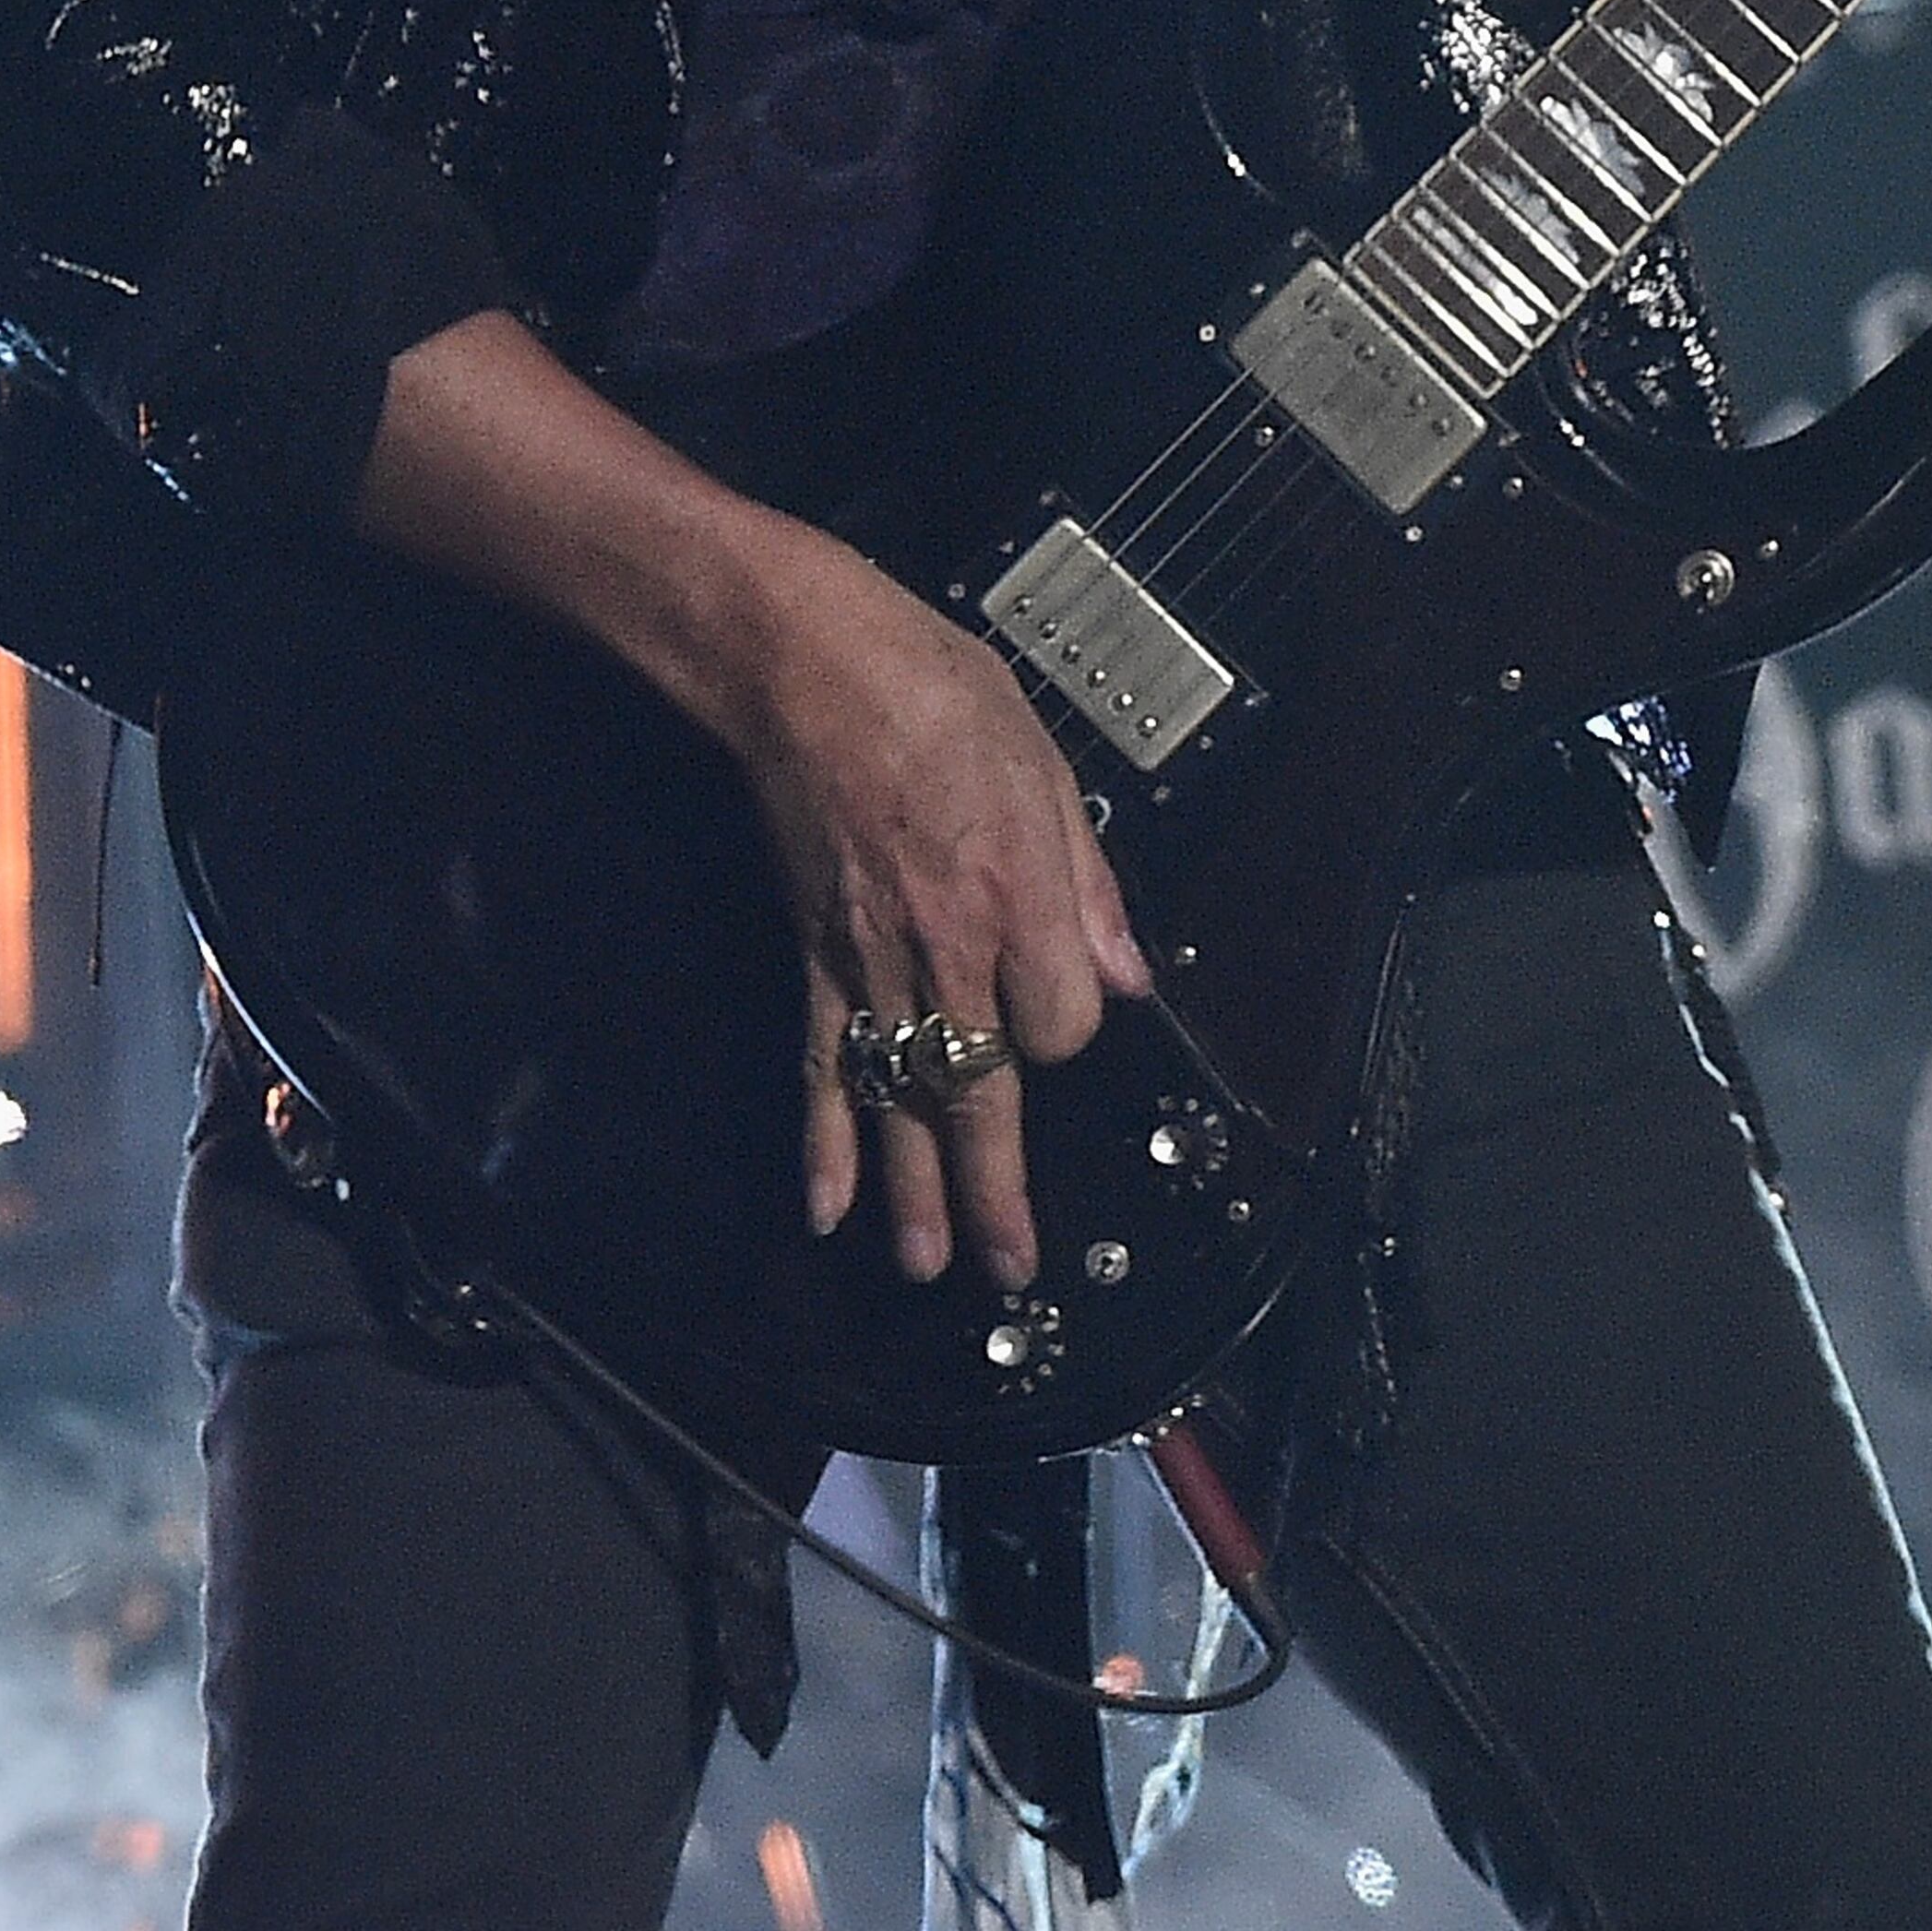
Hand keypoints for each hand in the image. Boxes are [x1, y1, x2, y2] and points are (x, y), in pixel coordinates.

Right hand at [358, 313, 1155, 1291]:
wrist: (800, 659)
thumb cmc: (931, 687)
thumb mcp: (1045, 760)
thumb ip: (1088, 882)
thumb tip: (1131, 976)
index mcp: (1015, 892)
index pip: (1065, 1022)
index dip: (1073, 1031)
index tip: (1072, 1012)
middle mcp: (947, 943)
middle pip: (981, 1093)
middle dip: (996, 1191)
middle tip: (1011, 1271)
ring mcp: (872, 957)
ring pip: (900, 1097)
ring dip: (914, 1193)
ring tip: (926, 1270)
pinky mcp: (816, 952)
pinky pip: (822, 1061)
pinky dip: (823, 1137)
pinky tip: (827, 1204)